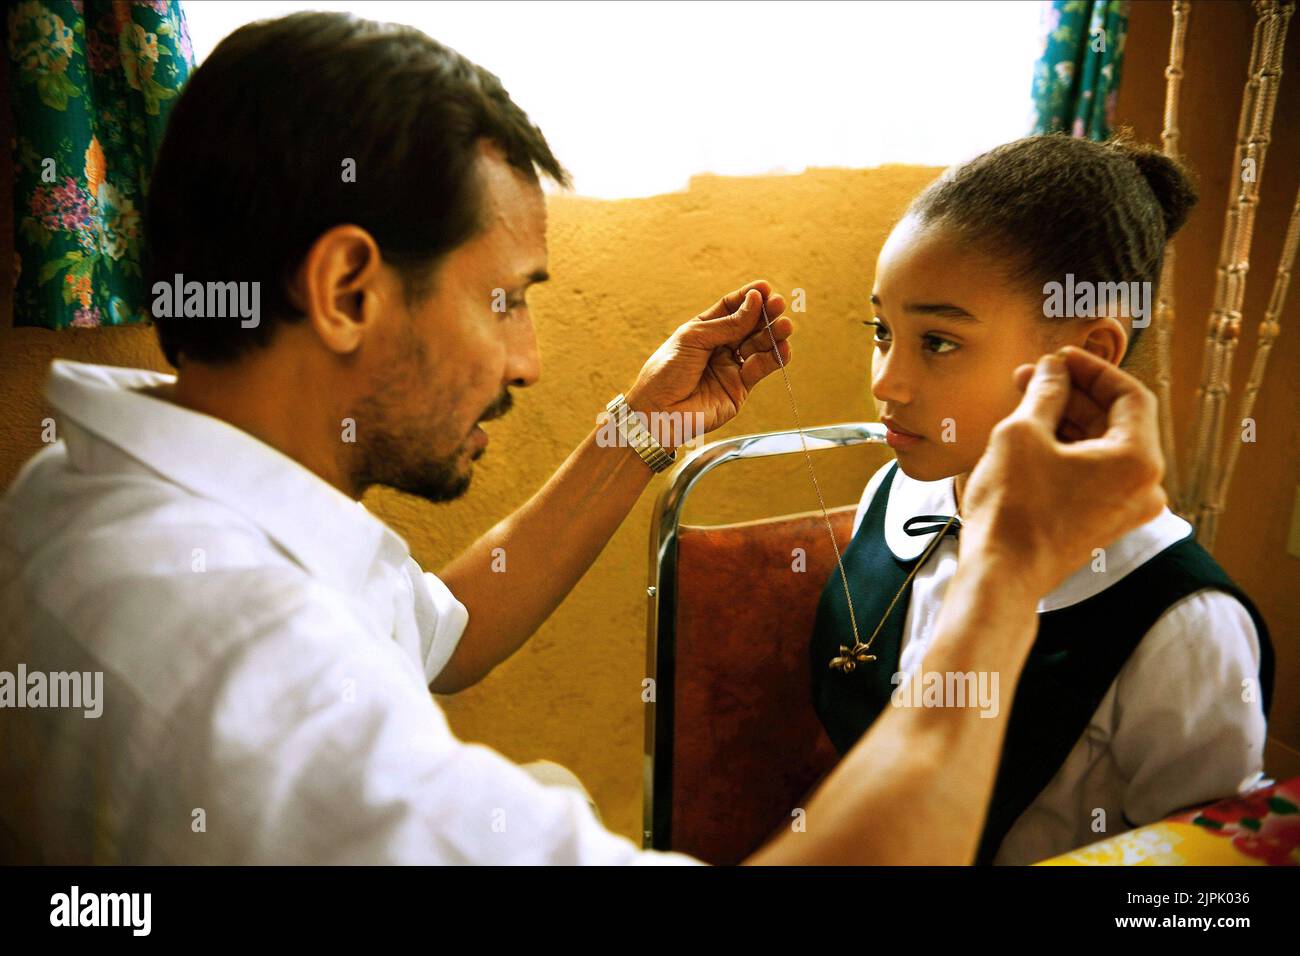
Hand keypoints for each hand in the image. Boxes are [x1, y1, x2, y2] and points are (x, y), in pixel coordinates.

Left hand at [623, 280, 793, 447]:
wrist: (658, 412)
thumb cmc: (666, 373)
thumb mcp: (694, 339)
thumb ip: (728, 324)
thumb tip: (755, 301)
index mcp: (704, 330)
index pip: (731, 308)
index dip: (748, 298)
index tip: (764, 288)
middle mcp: (719, 347)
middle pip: (749, 325)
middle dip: (765, 314)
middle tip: (778, 305)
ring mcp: (731, 367)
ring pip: (759, 346)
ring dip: (773, 335)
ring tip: (784, 326)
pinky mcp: (740, 388)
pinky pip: (761, 369)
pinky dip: (775, 358)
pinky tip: (783, 348)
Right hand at [958, 346, 1166, 598]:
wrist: (1002, 574)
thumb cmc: (1014, 510)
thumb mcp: (1023, 433)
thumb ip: (1045, 392)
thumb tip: (1052, 370)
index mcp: (1137, 460)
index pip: (1129, 395)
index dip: (1093, 370)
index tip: (1061, 358)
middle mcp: (1143, 486)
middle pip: (1116, 421)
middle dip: (1074, 394)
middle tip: (1033, 377)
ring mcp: (1125, 508)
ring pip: (1102, 447)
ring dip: (1067, 421)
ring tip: (1025, 404)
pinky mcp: (1103, 522)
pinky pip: (1094, 473)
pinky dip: (1069, 451)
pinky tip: (1034, 437)